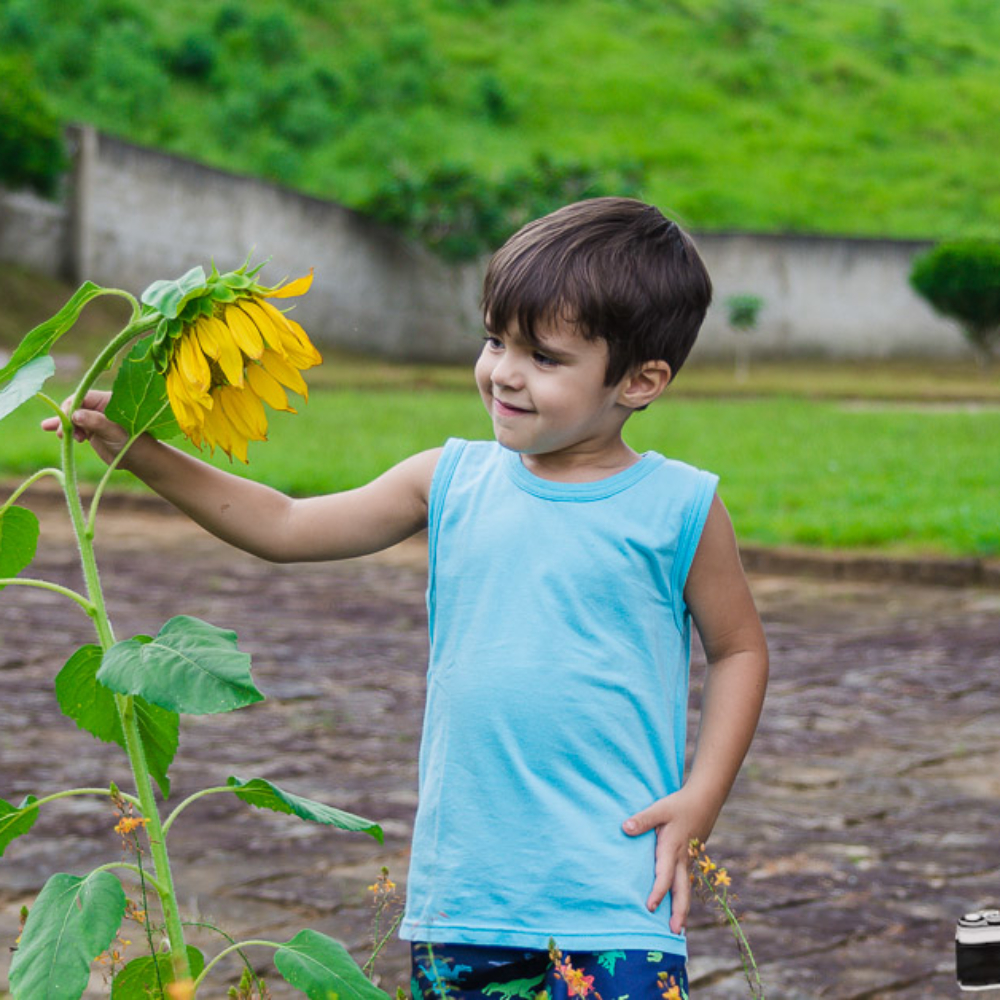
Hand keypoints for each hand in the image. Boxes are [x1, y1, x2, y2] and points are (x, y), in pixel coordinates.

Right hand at [40, 390, 129, 465]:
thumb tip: (75, 414)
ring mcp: (95, 418)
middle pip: (75, 406)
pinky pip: (74, 426)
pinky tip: (47, 427)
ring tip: (61, 436)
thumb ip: (96, 422)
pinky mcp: (91, 429)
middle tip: (63, 434)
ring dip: (64, 425)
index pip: (83, 396)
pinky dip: (63, 428)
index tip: (66, 421)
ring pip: (72, 416)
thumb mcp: (115, 432)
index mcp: (109, 400)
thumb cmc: (133, 443)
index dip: (70, 407)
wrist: (140, 460)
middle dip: (66, 418)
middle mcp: (101, 406)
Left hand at [622, 787, 713, 933]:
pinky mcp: (690, 858)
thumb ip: (643, 819)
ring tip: (678, 928)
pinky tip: (679, 904)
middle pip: (682, 890)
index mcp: (672, 848)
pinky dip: (683, 895)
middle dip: (679, 912)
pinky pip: (686, 880)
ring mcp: (688, 859)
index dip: (658, 892)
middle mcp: (682, 858)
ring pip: (685, 888)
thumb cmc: (679, 805)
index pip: (665, 875)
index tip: (650, 907)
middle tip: (674, 932)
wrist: (704, 800)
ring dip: (682, 907)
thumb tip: (625, 828)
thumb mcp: (659, 808)